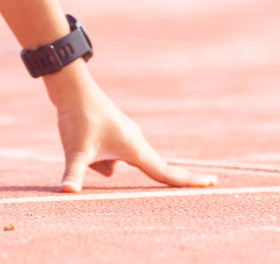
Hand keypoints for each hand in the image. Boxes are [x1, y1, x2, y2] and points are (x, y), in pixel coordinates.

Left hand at [49, 69, 215, 192]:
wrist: (71, 86)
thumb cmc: (77, 117)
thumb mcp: (74, 150)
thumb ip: (73, 174)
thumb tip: (66, 193)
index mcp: (134, 148)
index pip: (165, 173)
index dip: (188, 181)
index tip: (213, 183)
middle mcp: (134, 142)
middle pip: (151, 168)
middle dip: (169, 179)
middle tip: (211, 182)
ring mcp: (123, 136)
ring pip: (111, 164)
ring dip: (98, 161)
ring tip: (83, 141)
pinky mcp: (111, 133)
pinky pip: (104, 154)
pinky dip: (95, 155)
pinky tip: (81, 137)